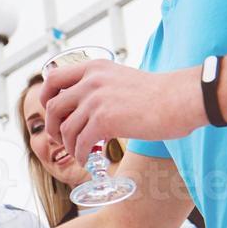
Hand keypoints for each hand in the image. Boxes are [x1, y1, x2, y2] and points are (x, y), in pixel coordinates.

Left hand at [38, 58, 204, 158]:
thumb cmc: (158, 93)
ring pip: (66, 129)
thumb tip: (84, 106)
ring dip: (69, 145)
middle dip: (52, 127)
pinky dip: (81, 155)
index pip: (53, 78)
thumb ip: (100, 86)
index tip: (51, 112)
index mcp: (94, 68)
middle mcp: (91, 81)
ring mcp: (96, 100)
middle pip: (53, 107)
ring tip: (79, 152)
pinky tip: (88, 159)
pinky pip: (80, 144)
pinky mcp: (104, 121)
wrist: (180, 98)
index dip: (46, 97)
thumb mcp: (121, 78)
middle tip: (61, 138)